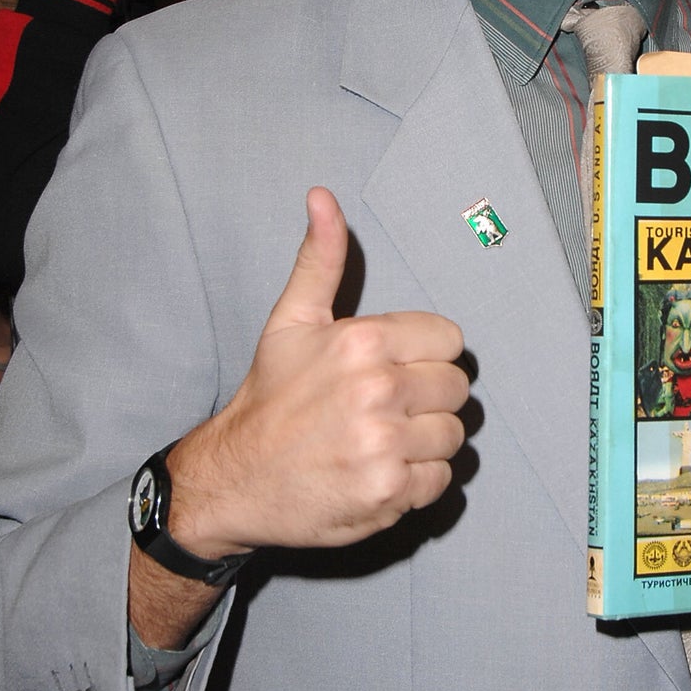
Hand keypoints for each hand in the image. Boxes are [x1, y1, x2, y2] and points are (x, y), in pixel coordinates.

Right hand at [166, 187, 468, 558]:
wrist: (234, 478)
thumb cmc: (270, 398)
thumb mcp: (291, 321)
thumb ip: (320, 259)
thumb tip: (323, 197)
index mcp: (362, 342)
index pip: (449, 340)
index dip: (425, 355)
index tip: (394, 369)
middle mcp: (377, 391)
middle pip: (457, 388)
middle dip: (427, 398)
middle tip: (384, 408)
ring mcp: (384, 446)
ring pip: (453, 435)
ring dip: (424, 442)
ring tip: (380, 440)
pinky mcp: (388, 493)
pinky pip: (439, 479)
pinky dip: (416, 481)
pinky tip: (378, 471)